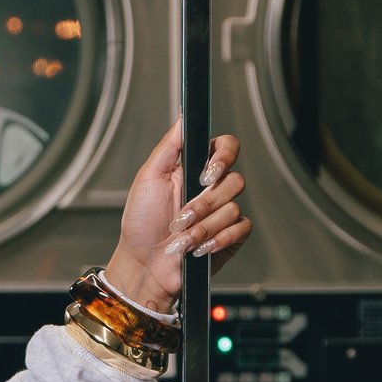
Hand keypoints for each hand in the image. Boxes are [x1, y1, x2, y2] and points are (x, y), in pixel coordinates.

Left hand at [102, 125, 249, 313]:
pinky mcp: (231, 237)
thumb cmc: (140, 223)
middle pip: (234, 181)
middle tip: (180, 217)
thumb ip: (170, 146)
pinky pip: (241, 229)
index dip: (225, 156)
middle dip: (204, 204)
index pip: (227, 147)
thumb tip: (184, 117)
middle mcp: (212, 188)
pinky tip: (198, 248)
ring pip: (233, 208)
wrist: (144, 264)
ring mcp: (223, 213)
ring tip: (181, 238)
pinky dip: (218, 239)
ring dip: (203, 227)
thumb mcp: (148, 177)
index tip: (207, 174)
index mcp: (195, 169)